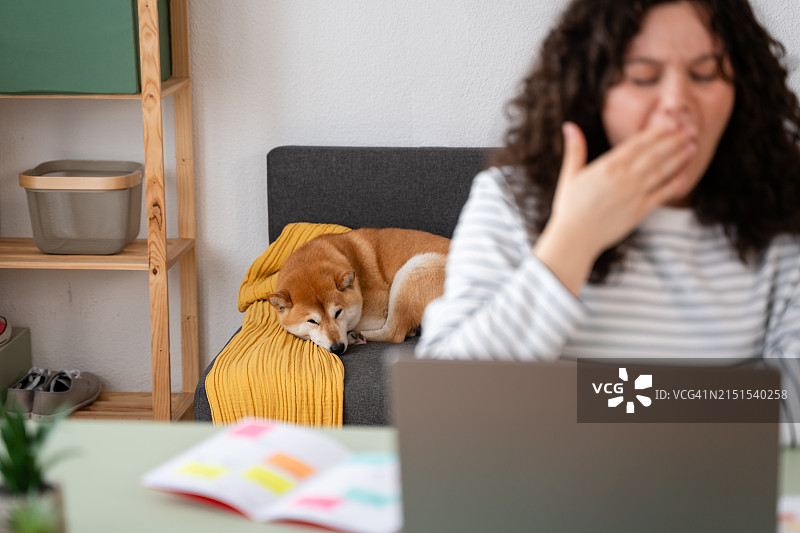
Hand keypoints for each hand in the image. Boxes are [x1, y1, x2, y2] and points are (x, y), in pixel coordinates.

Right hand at [552, 119, 696, 255]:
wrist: (575, 238)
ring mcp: (634, 195)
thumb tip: (569, 125)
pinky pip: (663, 194)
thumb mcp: (570, 175)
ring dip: (679, 157)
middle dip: (674, 140)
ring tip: (692, 146)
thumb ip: (575, 149)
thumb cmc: (570, 207)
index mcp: (607, 166)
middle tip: (690, 128)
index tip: (671, 122)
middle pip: (655, 154)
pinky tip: (685, 174)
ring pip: (662, 171)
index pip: (638, 143)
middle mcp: (624, 178)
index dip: (657, 132)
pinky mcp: (640, 211)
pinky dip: (675, 183)